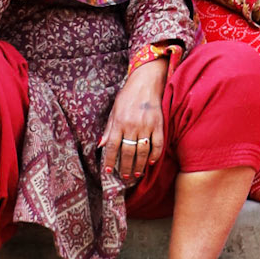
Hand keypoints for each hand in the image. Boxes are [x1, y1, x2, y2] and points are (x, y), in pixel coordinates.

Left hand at [101, 60, 166, 185]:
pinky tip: (151, 162)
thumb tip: (100, 145)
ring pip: (142, 152)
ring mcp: (147, 126)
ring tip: (136, 173)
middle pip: (127, 152)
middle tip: (124, 177)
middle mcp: (132, 125)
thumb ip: (109, 128)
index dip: (109, 160)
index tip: (108, 171)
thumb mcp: (114, 110)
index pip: (112, 146)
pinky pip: (158, 145)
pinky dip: (155, 156)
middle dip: (124, 167)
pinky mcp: (159, 125)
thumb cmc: (128, 96)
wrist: (146, 82)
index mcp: (119, 121)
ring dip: (139, 165)